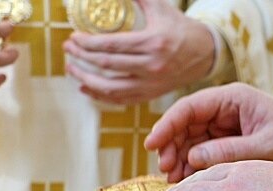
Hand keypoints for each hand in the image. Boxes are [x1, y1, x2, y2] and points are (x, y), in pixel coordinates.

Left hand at [63, 0, 214, 104]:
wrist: (204, 54)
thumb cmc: (180, 28)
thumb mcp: (161, 8)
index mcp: (153, 43)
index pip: (112, 46)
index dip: (88, 43)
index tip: (74, 38)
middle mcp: (151, 66)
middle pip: (107, 65)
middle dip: (82, 57)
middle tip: (68, 49)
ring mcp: (151, 84)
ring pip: (111, 88)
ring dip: (86, 80)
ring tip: (72, 69)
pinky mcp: (150, 95)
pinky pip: (120, 100)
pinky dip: (100, 96)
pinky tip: (86, 88)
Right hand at [144, 83, 272, 181]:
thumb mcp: (265, 148)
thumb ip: (229, 152)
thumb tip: (193, 158)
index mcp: (234, 99)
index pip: (190, 107)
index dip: (167, 125)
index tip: (152, 145)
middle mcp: (225, 110)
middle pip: (185, 124)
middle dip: (171, 146)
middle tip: (165, 170)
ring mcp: (225, 127)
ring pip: (190, 140)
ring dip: (179, 158)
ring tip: (174, 180)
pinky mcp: (228, 144)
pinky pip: (202, 153)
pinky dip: (192, 167)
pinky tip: (186, 181)